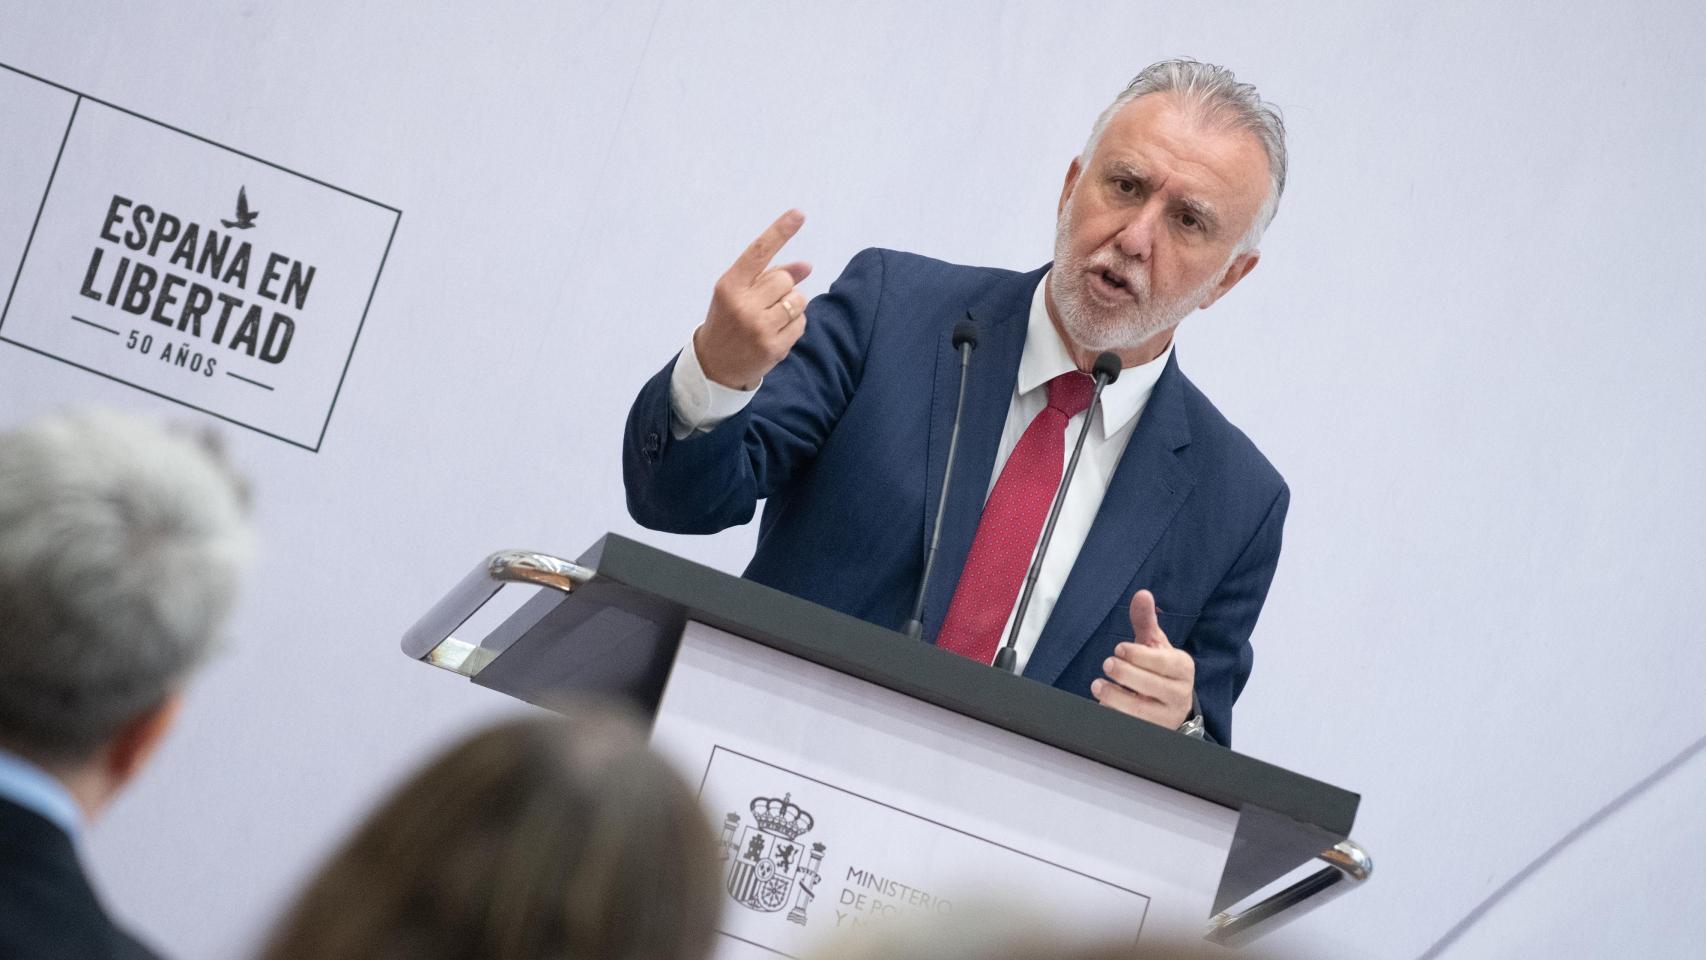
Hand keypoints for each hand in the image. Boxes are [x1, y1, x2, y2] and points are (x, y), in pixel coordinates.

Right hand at [694, 209, 812, 389]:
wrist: (714, 365)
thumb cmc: (729, 320)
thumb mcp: (739, 293)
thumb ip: (770, 275)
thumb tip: (807, 266)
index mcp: (729, 285)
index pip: (758, 252)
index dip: (780, 231)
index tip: (799, 214)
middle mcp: (742, 305)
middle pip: (785, 279)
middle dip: (783, 288)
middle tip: (765, 303)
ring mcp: (758, 328)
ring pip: (798, 300)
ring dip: (791, 306)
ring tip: (770, 319)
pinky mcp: (773, 347)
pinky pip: (801, 323)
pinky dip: (794, 326)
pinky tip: (775, 334)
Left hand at [1090, 590, 1194, 729]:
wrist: (1173, 707)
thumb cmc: (1161, 670)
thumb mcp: (1156, 645)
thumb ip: (1146, 621)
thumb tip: (1142, 594)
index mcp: (1182, 668)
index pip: (1163, 662)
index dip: (1139, 655)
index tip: (1119, 648)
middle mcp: (1179, 693)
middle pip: (1151, 685)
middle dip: (1125, 674)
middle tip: (1108, 664)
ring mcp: (1166, 716)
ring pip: (1140, 709)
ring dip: (1115, 697)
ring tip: (1098, 685)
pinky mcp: (1152, 731)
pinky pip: (1131, 725)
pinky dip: (1114, 715)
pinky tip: (1102, 704)